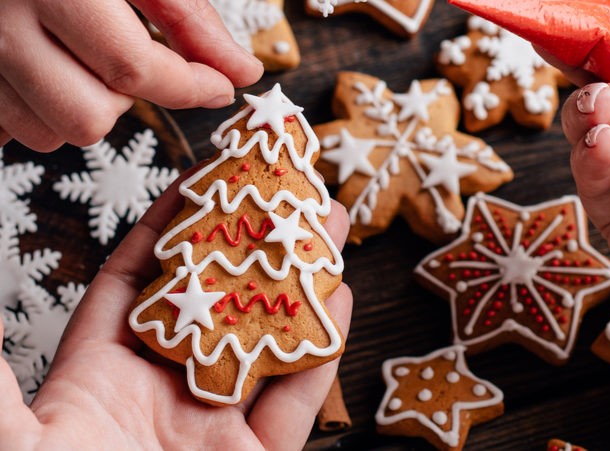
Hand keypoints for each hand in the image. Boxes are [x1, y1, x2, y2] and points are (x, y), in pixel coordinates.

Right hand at [0, 0, 262, 151]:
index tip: (218, 86)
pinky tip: (52, 74)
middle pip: (89, 115)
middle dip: (128, 100)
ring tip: (87, 60)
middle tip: (132, 60)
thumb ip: (188, 16)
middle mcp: (3, 21)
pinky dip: (41, 113)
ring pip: (49, 132)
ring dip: (86, 108)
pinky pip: (10, 129)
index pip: (132, 66)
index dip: (188, 86)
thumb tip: (239, 72)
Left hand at [0, 169, 351, 449]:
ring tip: (324, 224)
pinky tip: (335, 297)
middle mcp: (165, 395)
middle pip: (215, 298)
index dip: (168, 227)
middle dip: (249, 240)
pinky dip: (320, 347)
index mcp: (102, 379)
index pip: (137, 282)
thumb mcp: (15, 440)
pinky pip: (296, 396)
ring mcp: (217, 428)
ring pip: (265, 337)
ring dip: (297, 280)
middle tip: (280, 189)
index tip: (199, 178)